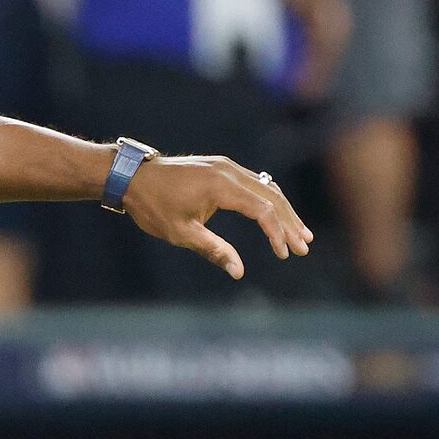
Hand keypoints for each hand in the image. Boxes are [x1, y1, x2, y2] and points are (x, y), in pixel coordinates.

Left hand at [119, 155, 312, 280]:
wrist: (134, 177)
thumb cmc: (154, 207)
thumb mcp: (181, 234)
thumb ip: (213, 250)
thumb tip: (238, 271)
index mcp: (222, 186)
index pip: (262, 210)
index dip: (276, 233)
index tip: (285, 253)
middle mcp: (229, 171)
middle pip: (271, 197)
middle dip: (289, 223)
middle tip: (304, 246)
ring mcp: (227, 167)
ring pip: (266, 188)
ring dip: (283, 211)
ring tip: (299, 234)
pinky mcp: (222, 169)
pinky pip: (254, 184)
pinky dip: (268, 201)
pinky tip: (277, 216)